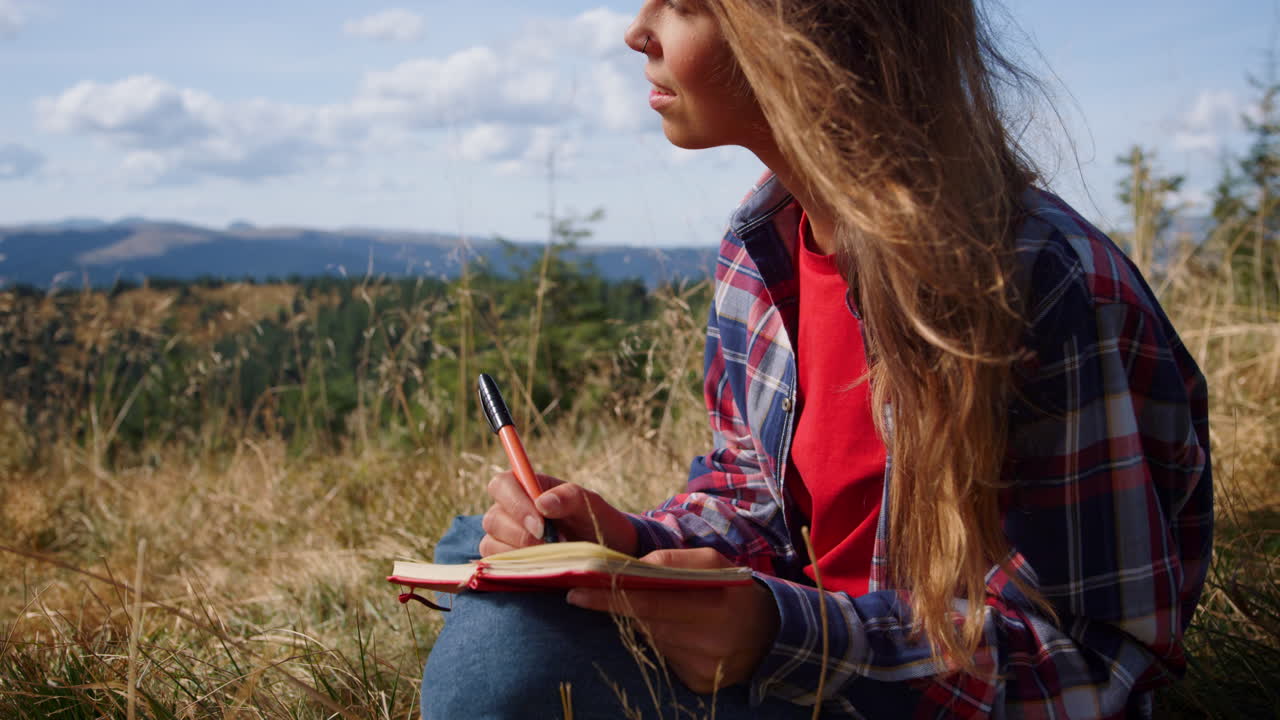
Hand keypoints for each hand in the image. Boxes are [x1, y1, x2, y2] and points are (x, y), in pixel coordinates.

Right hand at [479, 471, 637, 556]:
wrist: (604, 551)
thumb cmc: (595, 521)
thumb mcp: (590, 505)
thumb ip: (569, 496)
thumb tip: (542, 502)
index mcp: (526, 487)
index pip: (501, 485)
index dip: (515, 504)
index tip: (540, 525)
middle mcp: (509, 511)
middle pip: (493, 518)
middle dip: (521, 535)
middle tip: (551, 545)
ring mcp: (504, 537)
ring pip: (491, 544)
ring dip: (520, 554)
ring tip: (551, 557)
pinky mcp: (504, 561)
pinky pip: (496, 565)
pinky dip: (516, 568)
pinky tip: (540, 568)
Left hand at [565, 547, 778, 693]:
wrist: (770, 634)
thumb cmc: (733, 591)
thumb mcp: (715, 562)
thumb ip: (675, 560)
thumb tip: (633, 567)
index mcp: (716, 606)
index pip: (651, 601)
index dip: (611, 597)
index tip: (577, 591)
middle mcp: (710, 643)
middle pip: (645, 624)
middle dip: (612, 608)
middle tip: (580, 595)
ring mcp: (704, 669)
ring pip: (652, 641)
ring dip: (640, 624)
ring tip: (645, 609)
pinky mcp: (699, 685)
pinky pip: (664, 660)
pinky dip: (660, 644)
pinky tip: (674, 635)